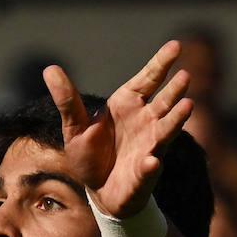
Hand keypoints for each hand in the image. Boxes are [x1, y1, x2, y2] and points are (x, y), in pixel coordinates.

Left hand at [44, 40, 193, 216]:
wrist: (98, 191)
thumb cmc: (91, 154)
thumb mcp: (74, 126)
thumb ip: (67, 99)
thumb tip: (49, 69)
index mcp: (128, 105)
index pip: (148, 79)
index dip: (161, 63)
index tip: (175, 45)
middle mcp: (146, 122)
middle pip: (164, 102)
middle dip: (175, 89)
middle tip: (185, 75)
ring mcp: (150, 146)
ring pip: (166, 130)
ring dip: (176, 119)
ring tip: (187, 106)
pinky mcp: (145, 173)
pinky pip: (149, 168)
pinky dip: (151, 165)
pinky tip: (152, 161)